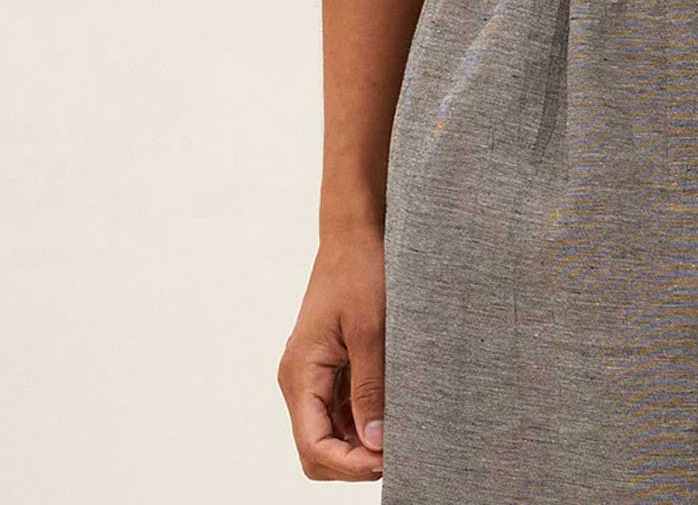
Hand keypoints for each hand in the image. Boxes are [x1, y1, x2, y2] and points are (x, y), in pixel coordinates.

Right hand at [277, 225, 387, 481]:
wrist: (354, 233)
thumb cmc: (361, 271)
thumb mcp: (371, 331)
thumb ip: (370, 389)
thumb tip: (374, 443)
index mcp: (300, 374)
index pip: (314, 446)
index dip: (349, 464)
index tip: (388, 460)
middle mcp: (298, 380)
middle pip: (316, 448)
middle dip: (352, 460)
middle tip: (396, 452)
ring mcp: (312, 374)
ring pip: (328, 432)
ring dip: (358, 442)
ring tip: (399, 434)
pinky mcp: (328, 366)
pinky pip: (338, 408)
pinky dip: (360, 419)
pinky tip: (390, 412)